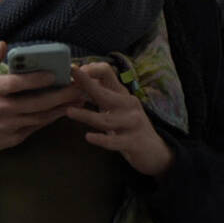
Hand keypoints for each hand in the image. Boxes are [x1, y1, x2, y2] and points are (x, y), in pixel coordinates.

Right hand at [0, 42, 84, 160]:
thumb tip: (4, 44)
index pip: (16, 84)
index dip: (36, 79)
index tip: (54, 73)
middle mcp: (0, 110)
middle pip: (36, 103)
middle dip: (61, 95)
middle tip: (79, 86)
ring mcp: (8, 126)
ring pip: (41, 117)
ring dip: (62, 107)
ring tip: (80, 97)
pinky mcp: (14, 139)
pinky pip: (37, 127)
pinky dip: (52, 118)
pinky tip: (65, 110)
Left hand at [65, 62, 174, 177]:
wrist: (155, 151)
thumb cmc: (130, 127)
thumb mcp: (118, 107)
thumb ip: (102, 94)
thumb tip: (80, 80)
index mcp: (122, 94)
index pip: (108, 73)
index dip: (91, 70)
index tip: (75, 71)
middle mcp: (129, 105)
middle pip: (104, 93)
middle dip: (87, 83)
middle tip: (71, 73)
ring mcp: (132, 123)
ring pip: (106, 119)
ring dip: (86, 115)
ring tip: (68, 112)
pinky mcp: (133, 141)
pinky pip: (114, 141)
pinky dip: (101, 139)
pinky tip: (88, 137)